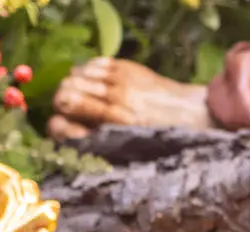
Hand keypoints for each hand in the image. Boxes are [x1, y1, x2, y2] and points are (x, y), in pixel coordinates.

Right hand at [49, 56, 212, 136]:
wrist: (190, 116)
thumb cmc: (158, 142)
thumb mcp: (125, 151)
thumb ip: (94, 142)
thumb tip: (61, 129)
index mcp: (110, 134)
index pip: (60, 126)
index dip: (59, 126)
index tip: (66, 127)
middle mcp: (111, 107)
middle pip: (63, 95)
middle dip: (63, 102)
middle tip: (71, 107)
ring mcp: (118, 84)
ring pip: (74, 77)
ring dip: (74, 85)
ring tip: (83, 93)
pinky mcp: (125, 68)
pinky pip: (92, 64)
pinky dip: (88, 70)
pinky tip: (96, 80)